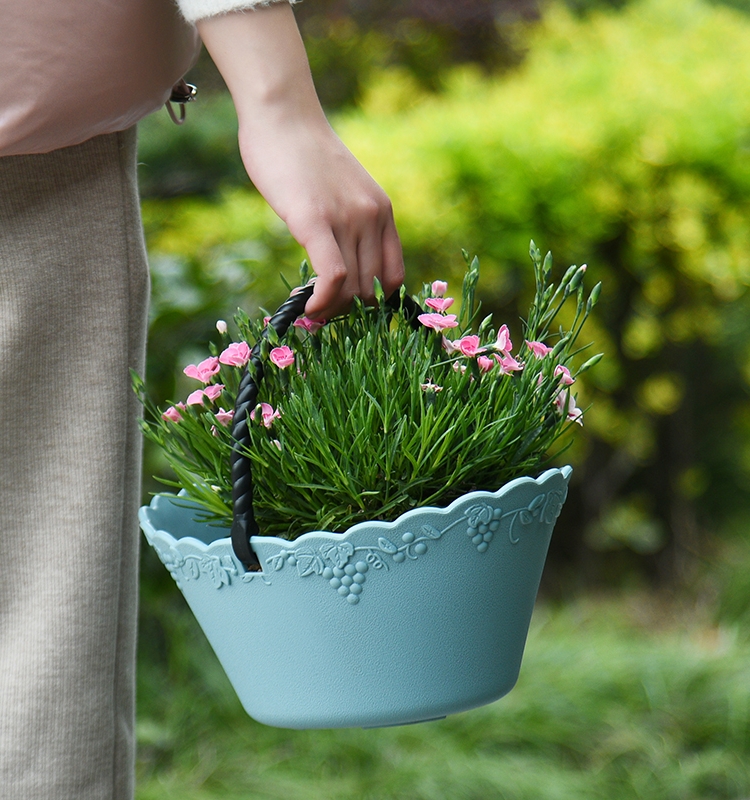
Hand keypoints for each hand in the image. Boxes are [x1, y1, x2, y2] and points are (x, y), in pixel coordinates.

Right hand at [197, 5, 403, 318]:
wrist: (284, 115)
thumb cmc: (303, 154)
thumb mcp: (343, 190)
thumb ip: (350, 221)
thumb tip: (340, 263)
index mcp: (383, 212)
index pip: (394, 276)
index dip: (373, 302)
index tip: (348, 306)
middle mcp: (372, 217)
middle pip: (372, 289)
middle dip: (348, 310)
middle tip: (322, 313)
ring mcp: (347, 219)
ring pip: (353, 289)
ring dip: (332, 310)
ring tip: (312, 312)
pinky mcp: (315, 221)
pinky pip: (332, 277)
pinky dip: (323, 302)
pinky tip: (308, 307)